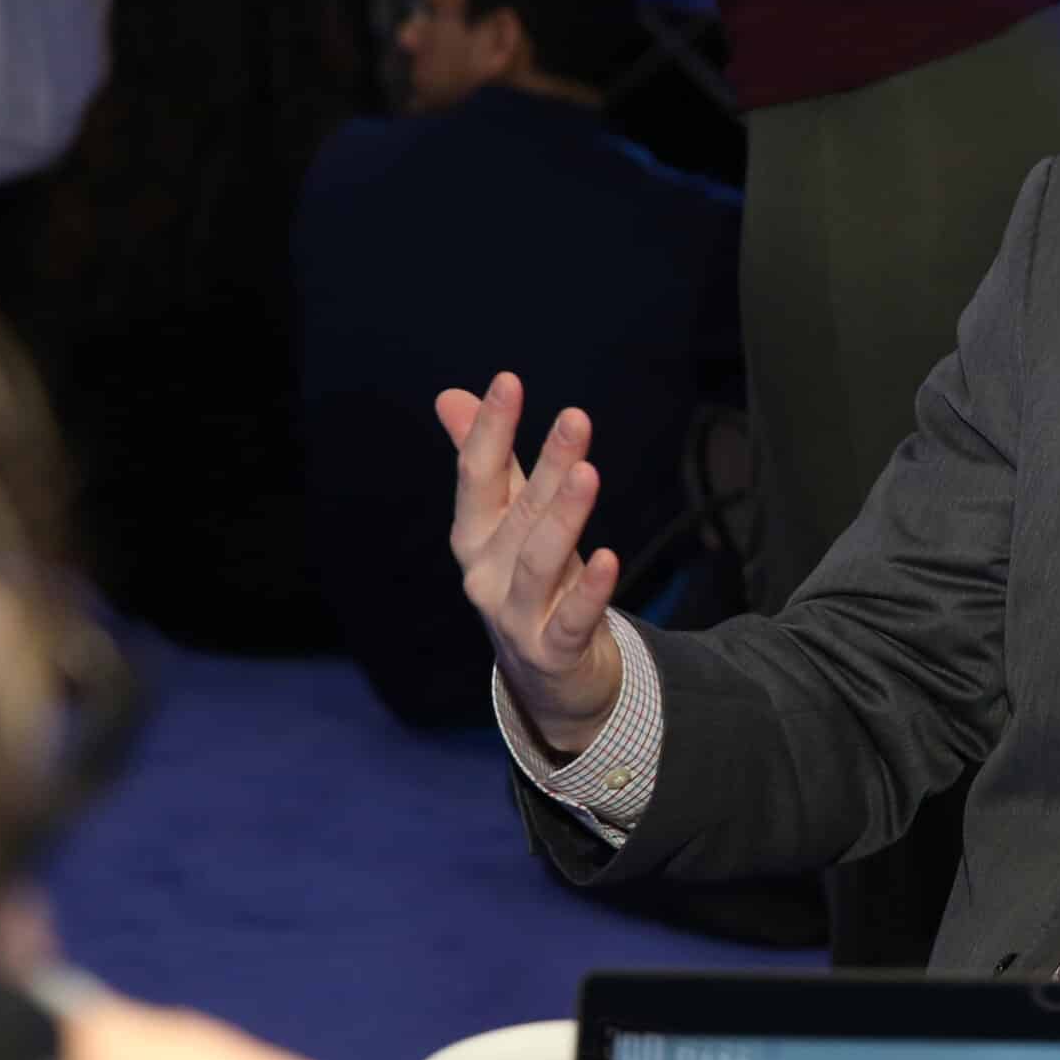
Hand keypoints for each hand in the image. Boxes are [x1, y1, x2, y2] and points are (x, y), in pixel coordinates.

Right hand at [435, 373, 624, 753]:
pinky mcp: (552, 650)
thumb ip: (488, 462)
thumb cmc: (528, 581)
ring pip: (540, 561)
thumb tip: (451, 395)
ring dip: (564, 517)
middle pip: (520, 511)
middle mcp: (486, 573)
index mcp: (474, 536)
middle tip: (575, 418)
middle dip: (546, 464)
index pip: (477, 476)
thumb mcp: (507, 522)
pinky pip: (571, 617)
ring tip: (587, 473)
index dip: (489, 429)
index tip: (508, 381)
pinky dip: (588, 589)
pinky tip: (608, 557)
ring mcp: (516, 615)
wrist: (546, 678)